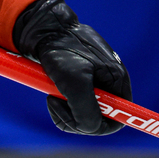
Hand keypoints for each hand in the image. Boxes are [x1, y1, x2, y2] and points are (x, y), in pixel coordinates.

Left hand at [13, 0, 131, 134]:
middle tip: (54, 103)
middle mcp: (107, 83)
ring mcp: (90, 82)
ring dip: (63, 111)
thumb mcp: (75, 81)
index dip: (99, 126)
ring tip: (49, 95)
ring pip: (80, 113)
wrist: (39, 29)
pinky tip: (48, 89)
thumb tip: (91, 129)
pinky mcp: (74, 81)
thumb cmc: (59, 49)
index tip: (76, 120)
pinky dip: (57, 103)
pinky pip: (68, 104)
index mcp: (116, 81)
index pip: (119, 118)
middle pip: (97, 119)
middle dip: (75, 118)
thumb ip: (87, 110)